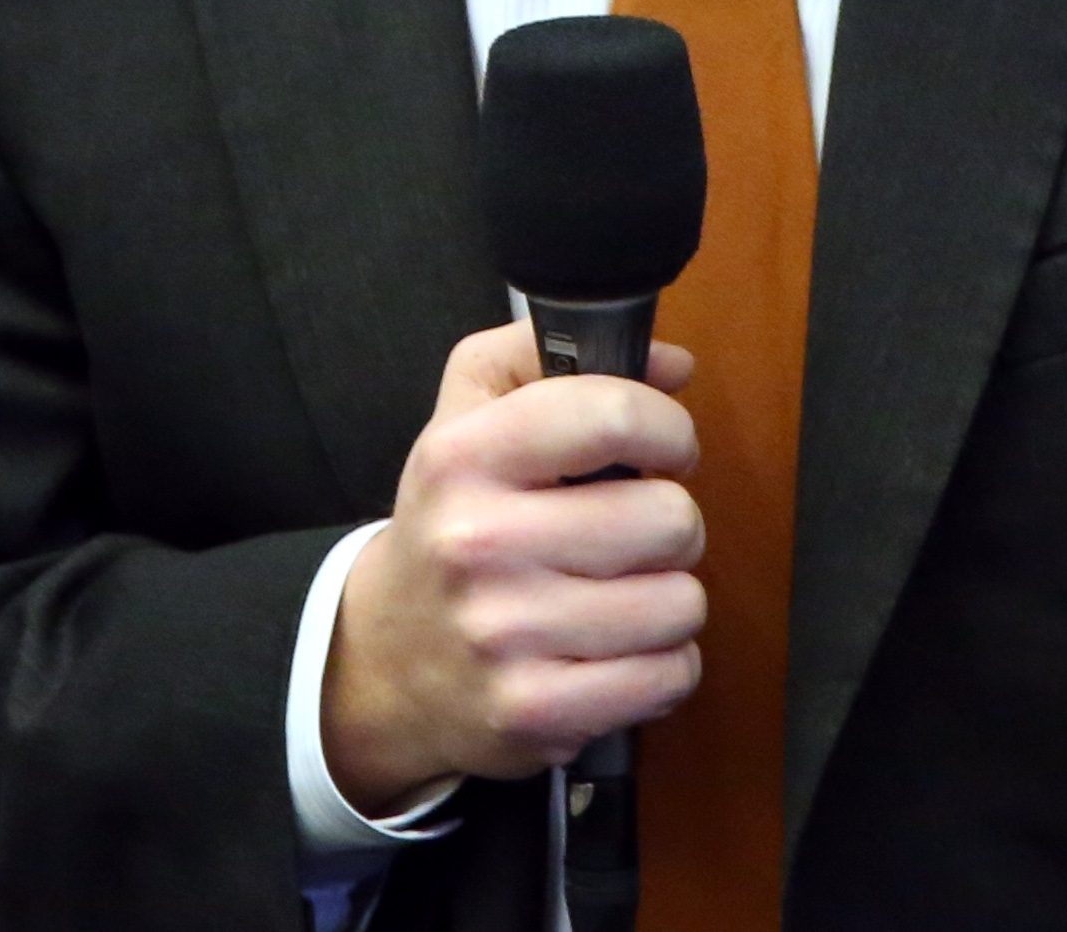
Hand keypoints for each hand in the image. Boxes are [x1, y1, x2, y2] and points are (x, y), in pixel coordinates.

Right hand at [321, 323, 707, 811]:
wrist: (385, 656)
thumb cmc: (452, 519)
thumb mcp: (470, 408)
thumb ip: (555, 354)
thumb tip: (674, 364)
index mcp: (463, 457)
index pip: (611, 416)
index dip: (666, 427)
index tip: (665, 447)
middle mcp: (477, 544)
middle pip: (668, 518)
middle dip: (669, 522)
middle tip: (630, 532)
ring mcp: (504, 635)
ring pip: (681, 601)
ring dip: (669, 596)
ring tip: (621, 592)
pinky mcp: (534, 711)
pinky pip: (668, 676)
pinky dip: (664, 664)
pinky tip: (620, 649)